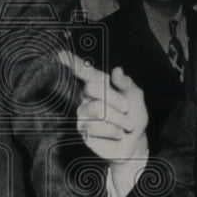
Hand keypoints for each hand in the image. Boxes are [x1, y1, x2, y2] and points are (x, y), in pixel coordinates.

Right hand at [58, 51, 148, 165]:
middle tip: (127, 109)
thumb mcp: (135, 97)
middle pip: (92, 88)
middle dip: (115, 99)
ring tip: (125, 125)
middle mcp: (87, 97)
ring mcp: (83, 114)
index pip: (85, 72)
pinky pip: (97, 127)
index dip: (73, 63)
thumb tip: (117, 70)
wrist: (134, 142)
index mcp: (99, 85)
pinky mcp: (83, 131)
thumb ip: (127, 84)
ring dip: (119, 119)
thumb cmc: (133, 116)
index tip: (61, 54)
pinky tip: (117, 134)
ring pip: (98, 110)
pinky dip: (114, 131)